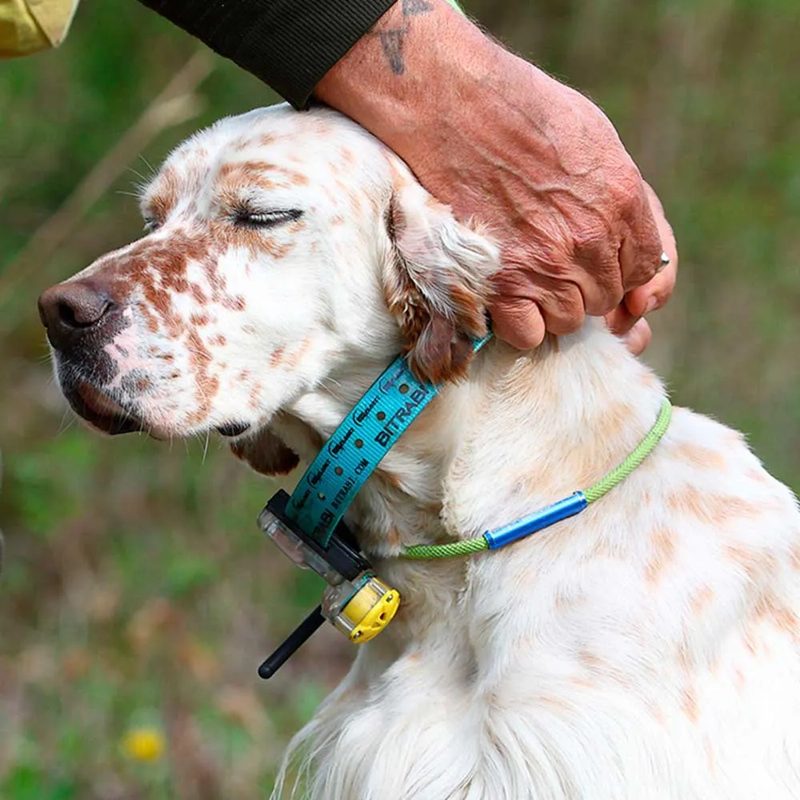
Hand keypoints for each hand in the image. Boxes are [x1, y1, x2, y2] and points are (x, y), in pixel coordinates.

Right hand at [317, 0, 675, 352]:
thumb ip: (618, 195)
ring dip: (552, 307)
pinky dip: (519, 324)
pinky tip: (506, 299)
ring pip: (570, 320)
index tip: (598, 266)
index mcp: (623, 200)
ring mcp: (547, 266)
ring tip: (527, 278)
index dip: (621, 272)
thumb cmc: (520, 113)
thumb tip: (628, 233)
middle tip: (553, 266)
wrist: (456, 109)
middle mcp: (591, 239)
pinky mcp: (504, 284)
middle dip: (585, 287)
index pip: (646, 268)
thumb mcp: (595, 138)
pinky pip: (528, 334)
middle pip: (607, 298)